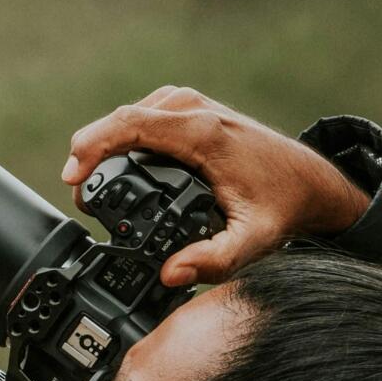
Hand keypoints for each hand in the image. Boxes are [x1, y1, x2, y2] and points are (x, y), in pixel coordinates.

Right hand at [60, 87, 370, 287]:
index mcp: (203, 134)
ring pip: (131, 116)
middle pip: (123, 118)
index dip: (93, 146)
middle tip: (78, 194)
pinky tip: (114, 163)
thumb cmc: (282, 206)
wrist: (308, 181)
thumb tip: (170, 275)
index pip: (132, 125)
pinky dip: (123, 138)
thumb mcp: (252, 242)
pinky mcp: (190, 109)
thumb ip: (212, 262)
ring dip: (104, 144)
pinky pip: (144, 117)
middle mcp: (195, 110)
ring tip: (90, 183)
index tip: (72, 176)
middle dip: (90, 152)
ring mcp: (191, 105)